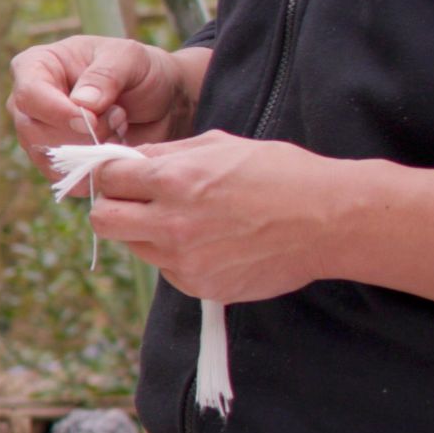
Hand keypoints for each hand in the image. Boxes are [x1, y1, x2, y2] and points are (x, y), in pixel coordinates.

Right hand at [7, 36, 204, 173]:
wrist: (161, 102)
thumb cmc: (140, 71)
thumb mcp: (130, 58)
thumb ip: (106, 75)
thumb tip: (82, 103)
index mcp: (37, 64)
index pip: (29, 94)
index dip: (58, 112)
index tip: (92, 121)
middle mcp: (29, 101)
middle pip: (31, 130)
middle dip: (79, 135)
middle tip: (118, 119)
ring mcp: (39, 133)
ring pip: (46, 157)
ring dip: (89, 152)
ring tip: (118, 130)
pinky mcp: (56, 160)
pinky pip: (62, 177)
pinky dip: (93, 170)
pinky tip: (114, 149)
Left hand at [82, 131, 360, 303]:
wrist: (329, 220)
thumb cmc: (280, 174)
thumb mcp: (220, 145)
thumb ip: (167, 153)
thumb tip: (128, 158)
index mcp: (174, 179)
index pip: (107, 178)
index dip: (110, 174)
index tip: (119, 176)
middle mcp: (171, 223)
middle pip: (104, 221)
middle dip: (113, 208)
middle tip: (137, 202)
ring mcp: (184, 260)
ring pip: (134, 247)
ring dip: (146, 233)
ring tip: (187, 220)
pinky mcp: (200, 286)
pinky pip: (167, 270)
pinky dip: (177, 257)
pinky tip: (212, 243)